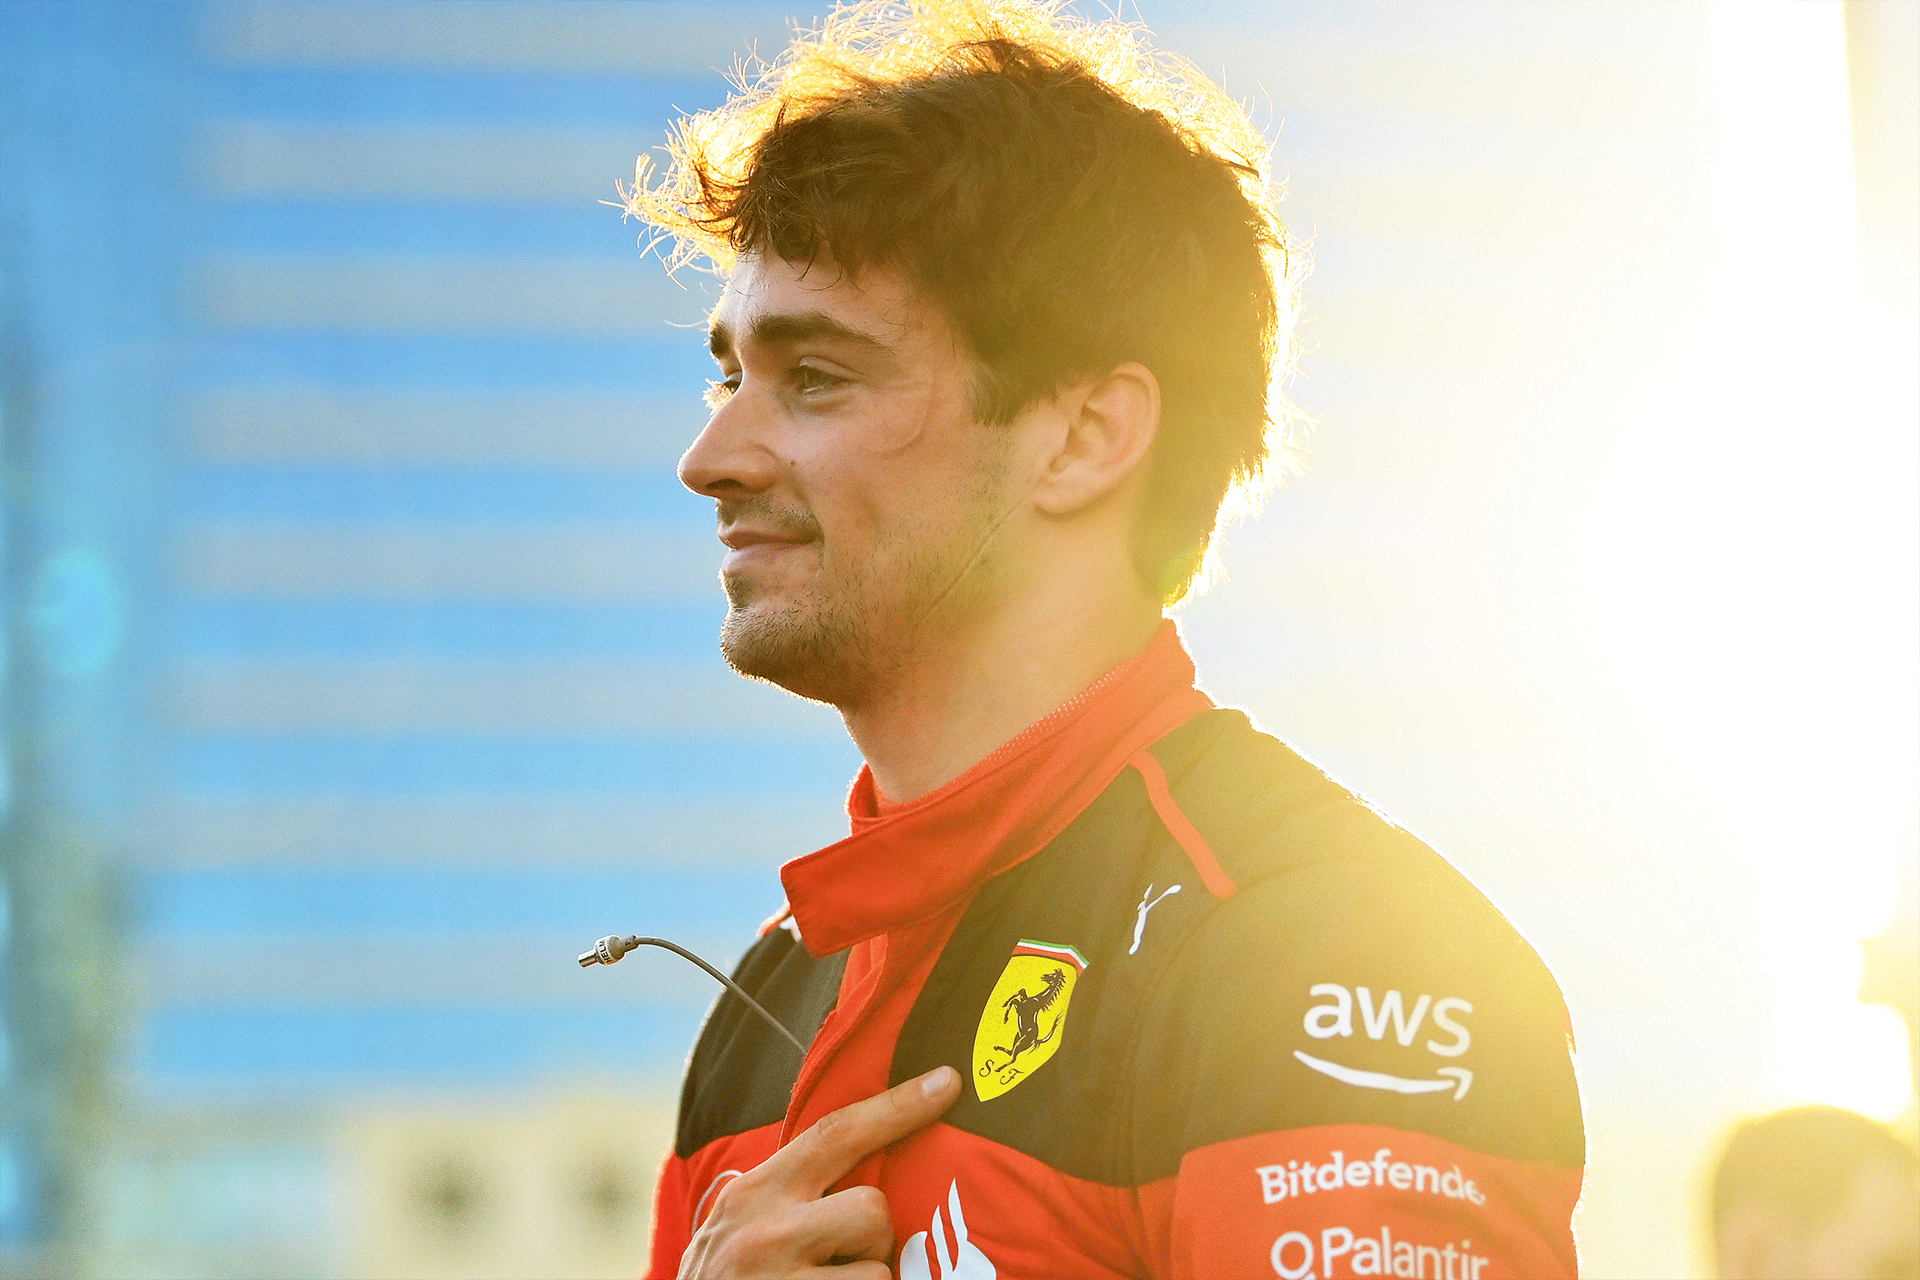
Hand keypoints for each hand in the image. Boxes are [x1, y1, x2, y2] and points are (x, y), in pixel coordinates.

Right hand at [678, 1065, 961, 1278]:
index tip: (946, 1082)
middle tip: (843, 1261)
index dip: (897, 1106)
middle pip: (872, 1208)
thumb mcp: (743, 1222)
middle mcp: (765, 1232)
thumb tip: (869, 1160)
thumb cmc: (725, 1279)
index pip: (836, 1134)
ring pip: (879, 1271)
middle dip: (875, 1238)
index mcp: (757, 1193)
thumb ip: (792, 1192)